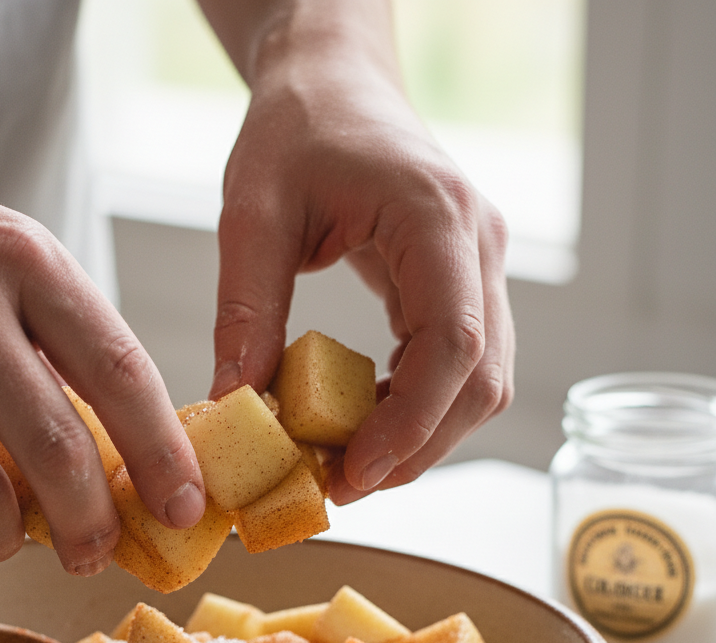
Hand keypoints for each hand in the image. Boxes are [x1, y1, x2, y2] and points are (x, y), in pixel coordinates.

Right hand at [0, 72, 204, 572]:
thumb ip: (65, 345)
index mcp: (24, 262)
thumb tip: (125, 455)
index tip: (184, 509)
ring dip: (4, 538)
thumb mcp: (6, 257)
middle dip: (90, 525)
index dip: (163, 455)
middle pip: (56, 449)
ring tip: (5, 536)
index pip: (122, 373)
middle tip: (96, 554)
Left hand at [202, 0, 513, 502]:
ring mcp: (478, 267)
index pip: (455, 342)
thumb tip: (234, 404)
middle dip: (416, 447)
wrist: (335, 84)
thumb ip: (247, 309)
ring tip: (344, 462)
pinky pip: (458, 366)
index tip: (354, 471)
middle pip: (481, 380)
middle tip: (340, 485)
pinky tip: (361, 422)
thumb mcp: (252, 213)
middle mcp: (477, 246)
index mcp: (436, 217)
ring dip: (419, 436)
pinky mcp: (461, 285)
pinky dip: (415, 408)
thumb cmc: (296, 129)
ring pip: (481, 383)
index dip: (410, 421)